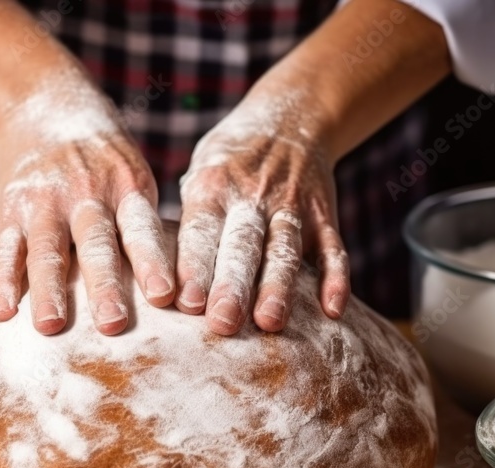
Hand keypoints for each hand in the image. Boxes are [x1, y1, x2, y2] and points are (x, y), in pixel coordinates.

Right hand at [0, 72, 174, 335]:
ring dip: (49, 290)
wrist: (44, 106)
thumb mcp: (132, 178)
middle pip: (96, 245)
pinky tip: (3, 313)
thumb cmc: (104, 162)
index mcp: (126, 188)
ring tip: (51, 327)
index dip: (153, 262)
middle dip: (105, 285)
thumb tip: (183, 294)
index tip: (166, 296)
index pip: (142, 230)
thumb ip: (145, 228)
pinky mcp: (10, 211)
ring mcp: (45, 203)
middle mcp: (86, 195)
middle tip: (113, 325)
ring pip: (47, 250)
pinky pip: (7, 248)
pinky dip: (4, 280)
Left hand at [176, 87, 350, 335]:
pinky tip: (333, 310)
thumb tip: (158, 276)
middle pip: (242, 245)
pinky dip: (336, 279)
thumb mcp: (199, 172)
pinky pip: (333, 249)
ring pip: (285, 249)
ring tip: (269, 323)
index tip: (185, 304)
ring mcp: (292, 205)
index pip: (201, 231)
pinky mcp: (324, 215)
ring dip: (278, 287)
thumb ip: (187, 221)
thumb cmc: (230, 161)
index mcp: (213, 186)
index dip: (194, 267)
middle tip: (222, 323)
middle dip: (232, 285)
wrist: (292, 117)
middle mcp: (253, 195)